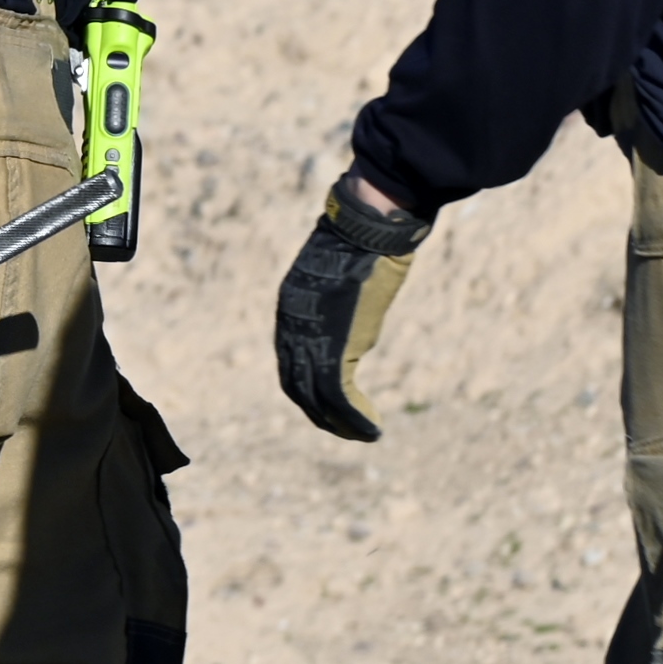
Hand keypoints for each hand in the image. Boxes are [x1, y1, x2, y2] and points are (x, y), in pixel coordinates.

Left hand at [274, 174, 431, 440]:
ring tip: (363, 435)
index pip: (289, 361)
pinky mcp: (336, 345)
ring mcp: (311, 337)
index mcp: (290, 308)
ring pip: (316, 397)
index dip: (306, 388)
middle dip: (319, 413)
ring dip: (340, 423)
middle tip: (344, 430)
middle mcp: (292, 326)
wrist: (369, 228)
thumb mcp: (341, 275)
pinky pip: (339, 396)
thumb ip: (337, 304)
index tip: (328, 404)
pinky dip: (355, 419)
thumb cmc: (363, 240)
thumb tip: (350, 325)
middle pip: (296, 385)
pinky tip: (373, 428)